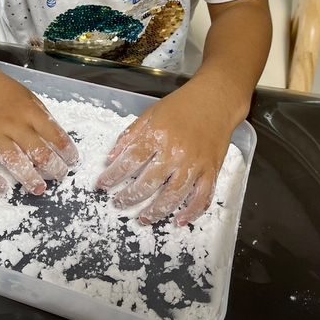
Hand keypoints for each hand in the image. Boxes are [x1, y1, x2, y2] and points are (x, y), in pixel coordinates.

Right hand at [0, 69, 77, 194]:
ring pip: (14, 162)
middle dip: (53, 168)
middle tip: (60, 175)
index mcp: (29, 112)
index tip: (73, 160)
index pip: (55, 135)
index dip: (68, 151)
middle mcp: (12, 125)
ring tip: (39, 188)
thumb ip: (41, 118)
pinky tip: (2, 187)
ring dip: (29, 178)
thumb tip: (57, 141)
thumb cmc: (2, 90)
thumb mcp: (28, 97)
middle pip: (38, 152)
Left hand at [96, 80, 235, 225]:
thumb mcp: (150, 114)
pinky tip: (180, 220)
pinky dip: (191, 212)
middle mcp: (175, 153)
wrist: (216, 99)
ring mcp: (194, 164)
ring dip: (156, 211)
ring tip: (143, 218)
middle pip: (148, 183)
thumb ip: (130, 135)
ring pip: (173, 196)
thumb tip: (112, 157)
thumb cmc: (181, 105)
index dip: (113, 176)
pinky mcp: (211, 171)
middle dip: (129, 197)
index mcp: (157, 136)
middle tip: (119, 204)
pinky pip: (202, 197)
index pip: (129, 161)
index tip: (102, 185)